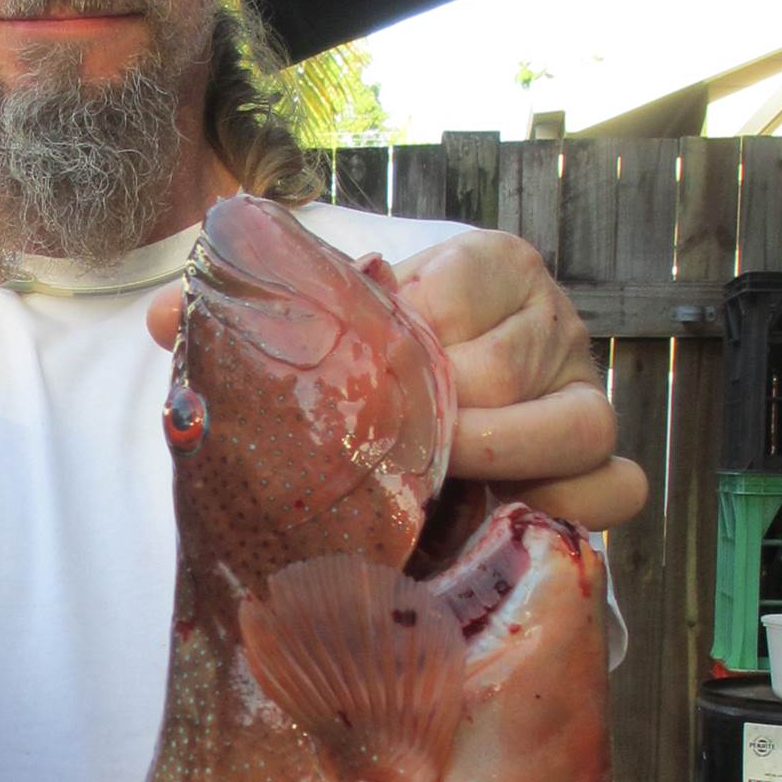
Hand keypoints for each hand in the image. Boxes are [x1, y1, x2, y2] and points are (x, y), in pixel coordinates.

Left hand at [145, 230, 647, 532]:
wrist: (429, 424)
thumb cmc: (378, 366)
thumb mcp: (327, 325)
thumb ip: (252, 309)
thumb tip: (164, 318)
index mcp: (493, 265)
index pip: (461, 283)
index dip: (405, 331)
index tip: (359, 369)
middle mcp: (552, 323)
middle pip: (507, 363)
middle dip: (440, 409)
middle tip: (382, 445)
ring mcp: (586, 396)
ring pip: (579, 424)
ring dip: (503, 457)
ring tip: (438, 479)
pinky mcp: (604, 466)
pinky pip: (617, 490)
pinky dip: (575, 507)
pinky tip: (514, 515)